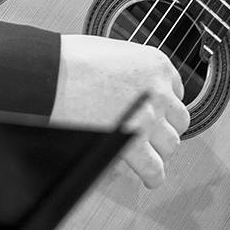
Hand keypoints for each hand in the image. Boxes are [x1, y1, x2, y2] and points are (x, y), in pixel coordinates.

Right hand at [51, 33, 188, 188]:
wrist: (51, 74)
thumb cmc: (71, 60)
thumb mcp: (113, 52)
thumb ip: (131, 71)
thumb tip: (128, 86)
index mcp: (155, 64)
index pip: (176, 92)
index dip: (163, 106)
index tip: (155, 113)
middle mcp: (158, 90)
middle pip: (177, 121)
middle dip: (164, 129)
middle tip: (150, 136)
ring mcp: (148, 117)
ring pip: (170, 145)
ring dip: (159, 152)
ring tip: (149, 160)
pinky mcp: (133, 141)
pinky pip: (153, 167)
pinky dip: (152, 175)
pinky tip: (148, 178)